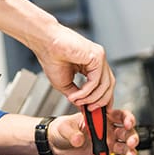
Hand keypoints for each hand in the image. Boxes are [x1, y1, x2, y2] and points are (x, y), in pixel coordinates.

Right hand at [0, 0, 114, 108]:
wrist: (45, 43)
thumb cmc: (51, 58)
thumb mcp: (65, 84)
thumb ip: (77, 95)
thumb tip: (84, 107)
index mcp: (91, 65)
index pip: (104, 84)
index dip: (103, 99)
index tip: (98, 111)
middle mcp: (97, 60)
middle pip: (108, 85)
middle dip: (100, 101)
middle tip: (90, 110)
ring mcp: (99, 57)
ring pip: (105, 84)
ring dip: (92, 98)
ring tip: (78, 101)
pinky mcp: (97, 56)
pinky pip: (96, 80)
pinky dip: (87, 91)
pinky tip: (76, 94)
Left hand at [48, 109, 138, 154]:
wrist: (56, 144)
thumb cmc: (62, 129)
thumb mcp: (64, 126)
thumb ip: (72, 132)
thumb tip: (78, 139)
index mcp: (100, 119)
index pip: (119, 116)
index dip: (127, 118)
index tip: (128, 123)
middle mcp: (107, 132)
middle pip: (126, 133)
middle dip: (132, 137)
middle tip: (131, 142)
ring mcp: (106, 146)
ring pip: (123, 149)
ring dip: (129, 152)